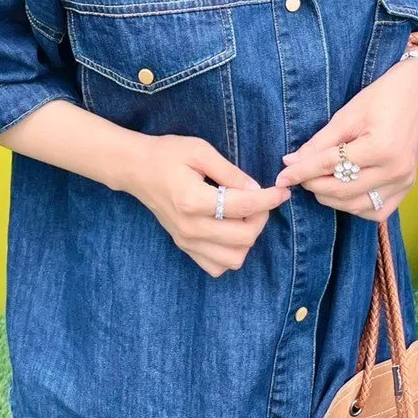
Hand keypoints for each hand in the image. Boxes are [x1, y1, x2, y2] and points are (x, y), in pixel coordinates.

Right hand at [127, 134, 290, 278]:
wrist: (135, 170)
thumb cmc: (167, 154)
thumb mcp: (200, 151)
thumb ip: (230, 172)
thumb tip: (257, 189)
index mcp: (193, 200)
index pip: (244, 206)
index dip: (269, 199)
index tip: (282, 191)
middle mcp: (190, 227)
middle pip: (244, 238)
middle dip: (261, 218)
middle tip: (260, 200)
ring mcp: (186, 241)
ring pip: (233, 259)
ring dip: (247, 239)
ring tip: (244, 216)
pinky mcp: (184, 246)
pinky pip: (216, 266)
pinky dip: (230, 253)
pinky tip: (229, 231)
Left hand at [273, 57, 417, 219]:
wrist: (413, 94)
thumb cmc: (379, 99)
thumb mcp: (345, 116)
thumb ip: (318, 143)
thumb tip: (290, 162)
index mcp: (381, 147)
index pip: (331, 166)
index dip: (302, 172)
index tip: (281, 176)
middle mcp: (396, 170)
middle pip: (342, 190)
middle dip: (313, 185)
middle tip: (299, 175)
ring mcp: (404, 181)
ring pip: (356, 205)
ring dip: (331, 198)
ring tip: (319, 181)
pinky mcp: (407, 187)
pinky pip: (375, 211)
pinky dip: (354, 205)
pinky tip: (344, 190)